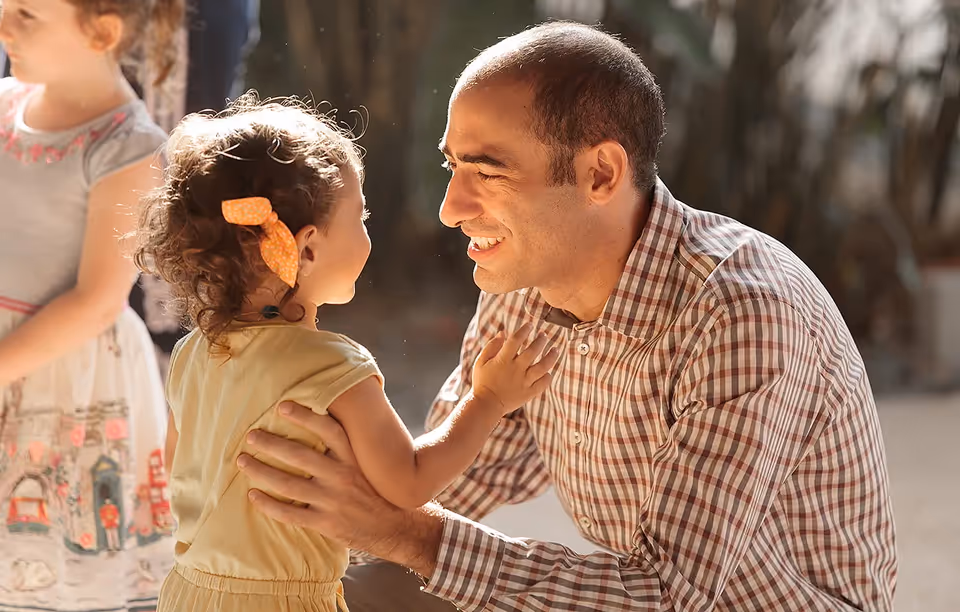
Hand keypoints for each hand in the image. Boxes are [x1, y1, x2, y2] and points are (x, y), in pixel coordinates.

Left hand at [237, 402, 443, 575]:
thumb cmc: (372, 488)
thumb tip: (322, 413)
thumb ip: (344, 444)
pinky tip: (252, 494)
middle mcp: (342, 476)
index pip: (328, 431)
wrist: (393, 526)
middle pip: (300, 456)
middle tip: (250, 435)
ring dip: (261, 471)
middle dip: (271, 444)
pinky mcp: (325, 523)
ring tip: (242, 461)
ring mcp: (332, 501)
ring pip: (289, 485)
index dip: (305, 416)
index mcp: (352, 458)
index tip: (282, 405)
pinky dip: (268, 504)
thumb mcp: (366, 462)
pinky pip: (290, 513)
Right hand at [472, 322, 559, 414]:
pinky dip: (548, 376)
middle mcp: (516, 369)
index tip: (530, 325)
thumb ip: (492, 346)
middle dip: (541, 340)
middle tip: (544, 335)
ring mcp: (524, 382)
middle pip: (533, 350)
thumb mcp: (481, 362)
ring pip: (543, 367)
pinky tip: (548, 370)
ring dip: (551, 356)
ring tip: (555, 349)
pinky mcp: (529, 393)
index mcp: (503, 360)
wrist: (486, 405)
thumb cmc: (482, 381)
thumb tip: (503, 333)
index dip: (524, 330)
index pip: (516, 340)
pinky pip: (543, 383)